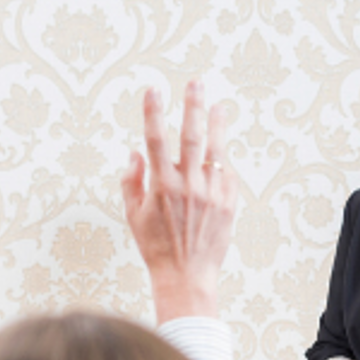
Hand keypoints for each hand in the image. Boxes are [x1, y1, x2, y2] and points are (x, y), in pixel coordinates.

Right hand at [121, 80, 236, 320]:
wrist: (186, 277)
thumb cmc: (155, 247)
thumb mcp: (133, 215)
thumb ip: (131, 180)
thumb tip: (135, 152)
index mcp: (161, 186)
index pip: (155, 139)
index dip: (153, 111)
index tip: (153, 89)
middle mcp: (188, 186)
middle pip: (191, 136)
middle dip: (192, 106)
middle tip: (196, 82)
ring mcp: (211, 194)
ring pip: (216, 150)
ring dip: (217, 125)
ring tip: (219, 106)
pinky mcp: (228, 204)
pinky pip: (227, 174)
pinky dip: (223, 160)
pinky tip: (221, 149)